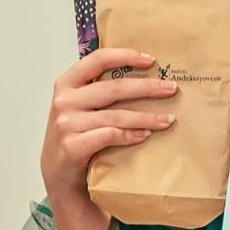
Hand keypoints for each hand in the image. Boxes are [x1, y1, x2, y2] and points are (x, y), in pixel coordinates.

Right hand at [41, 48, 177, 198]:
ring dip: (146, 117)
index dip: (126, 56)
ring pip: (115, 115)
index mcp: (67, 83)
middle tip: (171, 89)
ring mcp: (67, 124)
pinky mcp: (73, 146)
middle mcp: (64, 100)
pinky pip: (109, 136)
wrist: (59, 174)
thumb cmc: (75, 135)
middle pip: (113, 88)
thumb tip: (145, 77)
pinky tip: (145, 135)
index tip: (151, 60)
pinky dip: (130, 135)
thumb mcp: (81, 106)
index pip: (97, 60)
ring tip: (167, 119)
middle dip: (147, 87)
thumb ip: (100, 90)